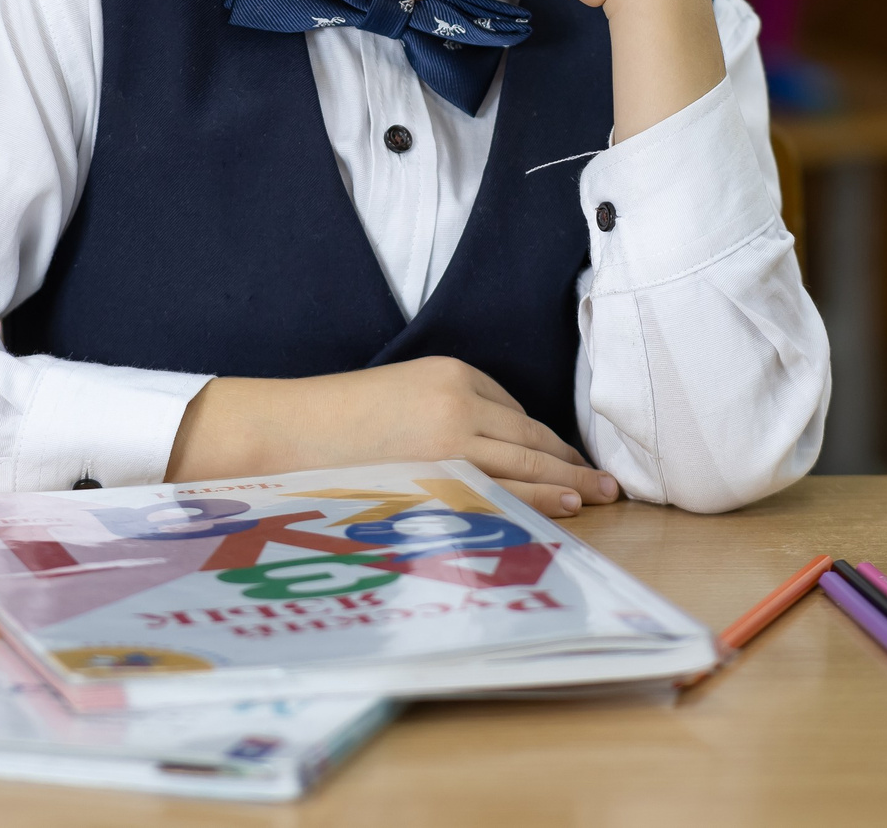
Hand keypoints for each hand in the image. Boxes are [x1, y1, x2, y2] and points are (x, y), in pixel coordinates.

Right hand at [164, 356, 618, 516]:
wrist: (280, 435)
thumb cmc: (329, 425)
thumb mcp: (396, 401)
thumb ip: (440, 416)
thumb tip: (480, 452)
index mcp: (449, 375)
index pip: (512, 411)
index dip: (541, 440)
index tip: (561, 458)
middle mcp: (461, 402)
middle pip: (531, 437)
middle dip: (570, 461)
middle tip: (606, 482)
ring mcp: (454, 441)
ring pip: (527, 464)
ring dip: (568, 483)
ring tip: (598, 498)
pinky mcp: (442, 476)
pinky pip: (503, 492)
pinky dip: (538, 502)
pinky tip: (563, 511)